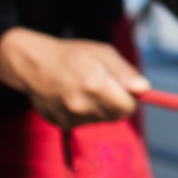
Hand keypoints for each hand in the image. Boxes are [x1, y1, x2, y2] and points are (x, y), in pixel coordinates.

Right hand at [0, 26, 149, 128]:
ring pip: (102, 119)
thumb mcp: (103, 53)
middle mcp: (81, 104)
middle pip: (116, 116)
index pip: (128, 107)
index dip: (129, 98)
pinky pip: (86, 123)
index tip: (124, 88)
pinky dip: (85, 113)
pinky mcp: (62, 124)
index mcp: (95, 84)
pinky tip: (74, 97)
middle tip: (102, 85)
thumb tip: (144, 89)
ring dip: (101, 108)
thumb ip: (126, 73)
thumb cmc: (72, 56)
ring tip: (85, 89)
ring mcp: (70, 117)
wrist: (33, 65)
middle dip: (116, 102)